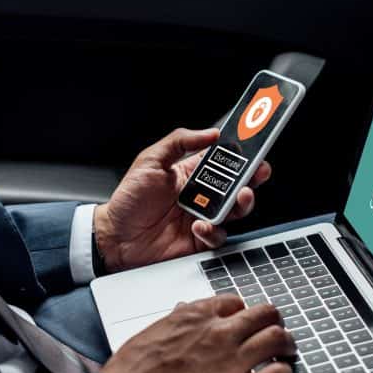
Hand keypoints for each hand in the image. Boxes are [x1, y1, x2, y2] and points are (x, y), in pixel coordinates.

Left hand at [94, 128, 271, 272]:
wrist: (114, 237)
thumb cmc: (128, 200)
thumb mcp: (150, 161)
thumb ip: (179, 142)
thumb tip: (210, 132)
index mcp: (191, 173)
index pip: (224, 160)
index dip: (242, 154)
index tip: (255, 145)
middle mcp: (201, 195)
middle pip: (238, 184)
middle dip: (253, 177)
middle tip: (257, 172)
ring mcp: (202, 218)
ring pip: (236, 210)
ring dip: (242, 203)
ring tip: (239, 196)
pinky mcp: (199, 240)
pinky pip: (218, 236)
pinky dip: (213, 230)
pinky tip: (199, 226)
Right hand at [101, 295, 294, 372]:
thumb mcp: (148, 336)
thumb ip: (172, 325)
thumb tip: (181, 317)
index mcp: (194, 318)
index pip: (233, 303)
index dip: (242, 312)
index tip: (244, 320)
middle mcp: (218, 334)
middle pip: (264, 315)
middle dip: (273, 321)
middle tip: (276, 330)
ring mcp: (233, 362)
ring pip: (277, 339)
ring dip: (286, 344)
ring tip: (287, 351)